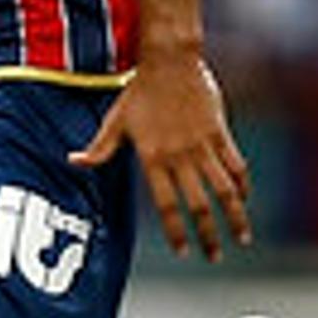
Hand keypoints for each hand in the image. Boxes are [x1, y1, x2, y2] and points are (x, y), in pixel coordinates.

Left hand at [73, 46, 254, 260]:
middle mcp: (180, 156)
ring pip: (225, 189)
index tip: (185, 253)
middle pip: (200, 206)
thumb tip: (72, 162)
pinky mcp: (220, 131)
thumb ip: (99, 148)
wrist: (169, 59)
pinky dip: (242, 183)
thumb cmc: (139, 90)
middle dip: (209, 235)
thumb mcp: (115, 120)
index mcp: (154, 159)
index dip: (177, 233)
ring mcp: (203, 145)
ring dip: (235, 216)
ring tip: (242, 238)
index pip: (168, 206)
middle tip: (214, 258)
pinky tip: (245, 198)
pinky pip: (236, 163)